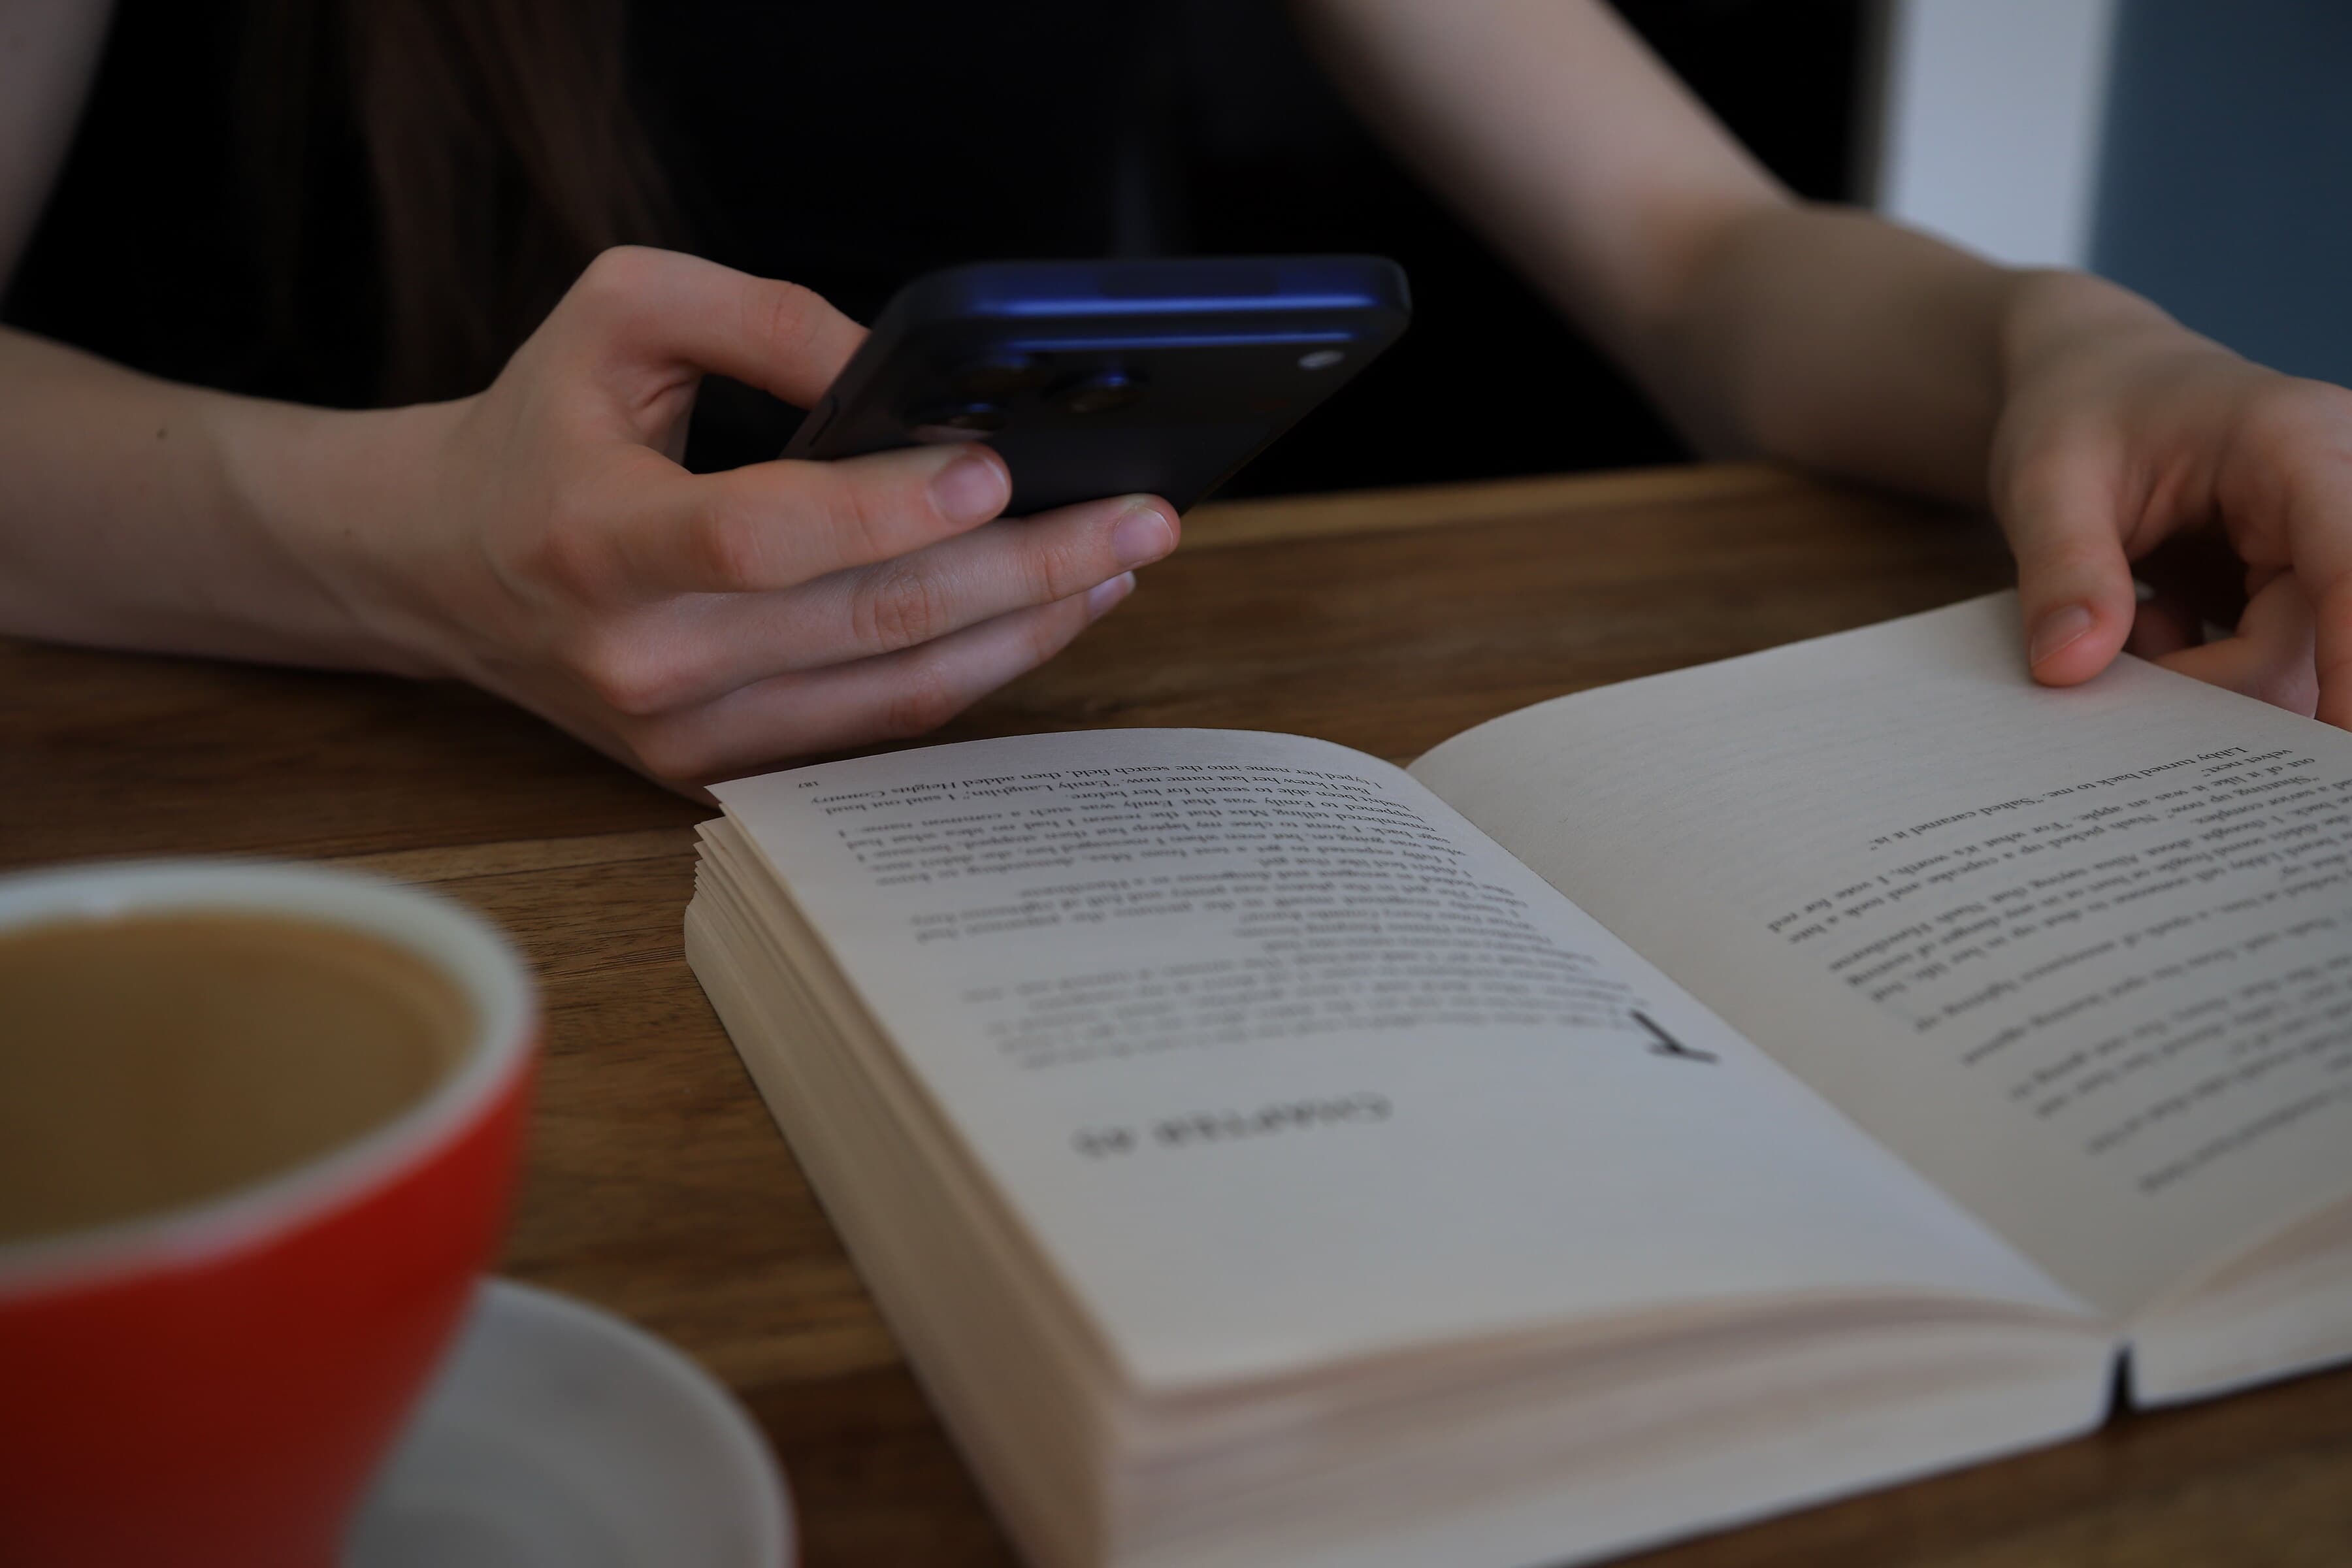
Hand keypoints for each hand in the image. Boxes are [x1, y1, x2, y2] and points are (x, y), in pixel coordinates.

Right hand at [332, 247, 1176, 787]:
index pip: (767, 539)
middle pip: (870, 625)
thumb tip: (900, 372)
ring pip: (896, 696)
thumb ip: (759, 317)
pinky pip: (875, 730)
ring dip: (1025, 630)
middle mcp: (645, 660)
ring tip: (1114, 565)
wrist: (439, 567)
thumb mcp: (617, 314)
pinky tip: (1040, 615)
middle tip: (1138, 518)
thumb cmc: (537, 429)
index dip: (891, 510)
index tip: (998, 470)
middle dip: (1026, 568)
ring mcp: (684, 738)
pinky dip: (971, 673)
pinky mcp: (717, 774)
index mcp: (601, 540)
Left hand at [1990, 274, 2351, 726]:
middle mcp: (2336, 494)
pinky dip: (2198, 669)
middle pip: (2309, 638)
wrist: (2092, 383)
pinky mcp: (2298, 586)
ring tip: (2128, 629)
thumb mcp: (2044, 480)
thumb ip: (2063, 570)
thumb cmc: (2077, 410)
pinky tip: (2150, 627)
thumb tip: (2069, 669)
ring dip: (2200, 677)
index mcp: (2298, 446)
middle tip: (2115, 669)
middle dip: (2213, 683)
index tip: (2341, 733)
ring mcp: (2323, 545)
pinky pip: (2268, 661)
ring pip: (2290, 662)